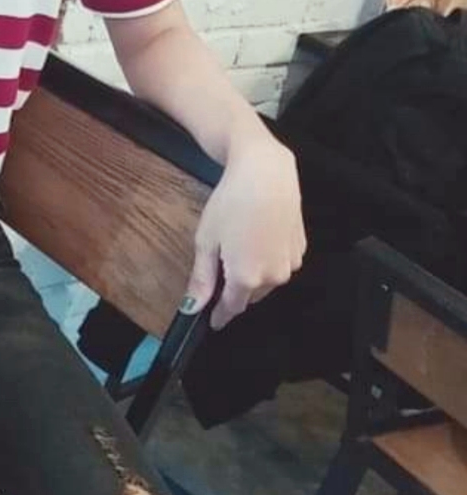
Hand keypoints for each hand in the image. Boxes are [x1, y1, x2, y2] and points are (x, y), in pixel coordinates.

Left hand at [184, 134, 304, 331]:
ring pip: (267, 281)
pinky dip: (268, 259)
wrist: (265, 173)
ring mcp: (291, 263)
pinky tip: (257, 237)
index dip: (220, 315)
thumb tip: (193, 308)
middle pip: (249, 295)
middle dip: (235, 290)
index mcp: (246, 279)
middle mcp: (274, 277)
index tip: (212, 321)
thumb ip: (202, 278)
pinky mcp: (301, 248)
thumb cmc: (230, 204)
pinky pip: (280, 264)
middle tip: (220, 270)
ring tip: (239, 247)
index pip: (232, 309)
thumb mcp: (206, 240)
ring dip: (253, 275)